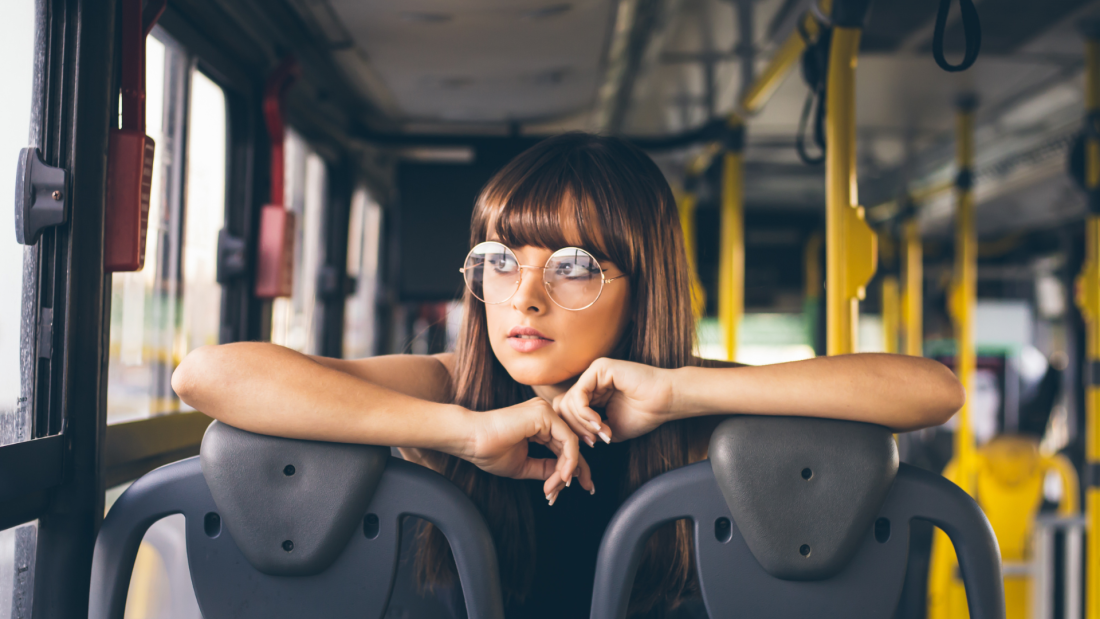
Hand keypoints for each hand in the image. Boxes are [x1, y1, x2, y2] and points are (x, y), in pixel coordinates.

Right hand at [465, 398, 593, 502]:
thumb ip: (545, 468)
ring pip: (571, 444)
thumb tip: (565, 476)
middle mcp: (545, 415)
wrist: (471, 441)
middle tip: (585, 487)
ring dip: (568, 470)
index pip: (564, 446)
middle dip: (579, 469)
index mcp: (539, 424)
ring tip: (555, 487)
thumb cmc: (489, 450)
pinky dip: (568, 461)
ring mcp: (545, 412)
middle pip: (572, 444)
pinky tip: (561, 476)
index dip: (572, 467)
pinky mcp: (544, 414)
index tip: (578, 486)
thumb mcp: (524, 464)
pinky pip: (567, 440)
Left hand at [553, 358, 674, 444]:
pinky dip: (585, 413)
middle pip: (564, 405)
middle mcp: (591, 380)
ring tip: (601, 432)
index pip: (568, 410)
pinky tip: (599, 422)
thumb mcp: (609, 428)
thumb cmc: (644, 414)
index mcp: (593, 392)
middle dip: (576, 428)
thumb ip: (589, 430)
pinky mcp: (599, 368)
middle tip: (593, 442)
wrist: (666, 402)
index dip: (575, 430)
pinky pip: (579, 393)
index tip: (592, 445)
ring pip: (569, 401)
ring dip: (583, 423)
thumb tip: (570, 438)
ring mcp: (594, 372)